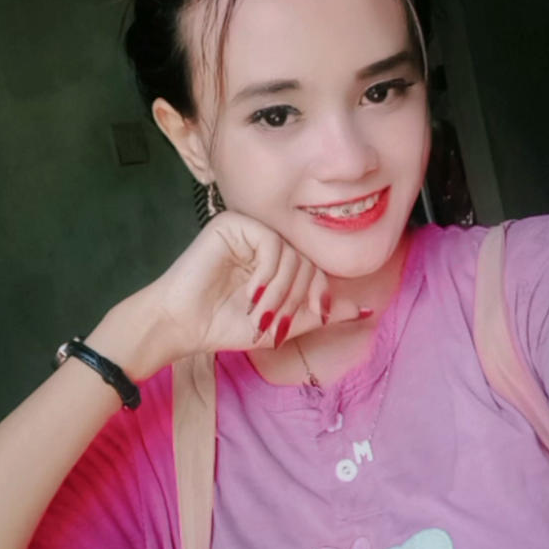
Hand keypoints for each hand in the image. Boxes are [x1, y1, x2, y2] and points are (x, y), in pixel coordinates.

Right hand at [137, 211, 363, 368]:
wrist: (184, 324)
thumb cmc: (226, 324)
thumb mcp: (284, 324)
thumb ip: (320, 314)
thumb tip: (364, 311)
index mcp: (278, 260)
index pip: (316, 268)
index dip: (320, 293)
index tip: (313, 315)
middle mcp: (266, 241)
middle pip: (308, 261)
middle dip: (297, 297)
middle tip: (275, 321)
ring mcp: (250, 230)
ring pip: (293, 254)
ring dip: (281, 291)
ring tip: (260, 311)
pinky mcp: (233, 224)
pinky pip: (272, 243)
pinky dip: (268, 274)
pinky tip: (250, 292)